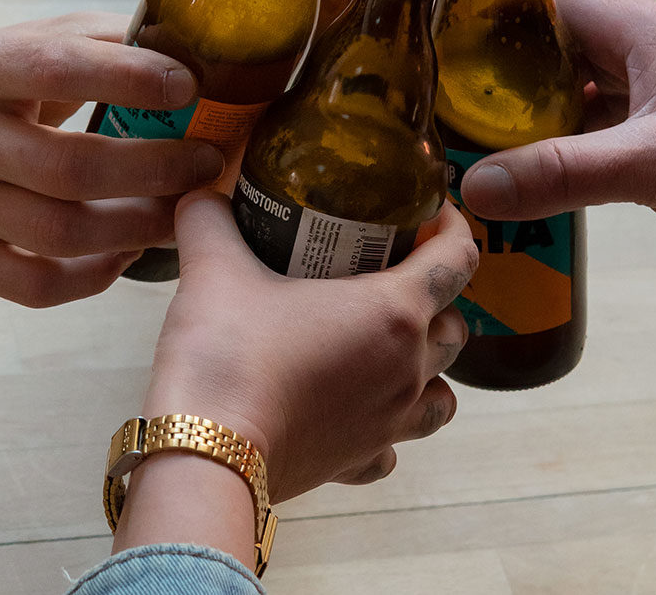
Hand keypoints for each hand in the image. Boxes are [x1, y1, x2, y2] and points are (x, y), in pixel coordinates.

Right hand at [0, 13, 224, 305]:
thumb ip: (103, 42)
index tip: (189, 87)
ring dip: (138, 227)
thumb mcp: (30, 39)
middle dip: (155, 169)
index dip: (131, 79)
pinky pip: (34, 286)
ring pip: (59, 233)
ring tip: (182, 213)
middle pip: (70, 168)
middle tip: (206, 163)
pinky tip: (128, 251)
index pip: (58, 69)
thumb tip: (191, 53)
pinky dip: (93, 277)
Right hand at [145, 190, 474, 503]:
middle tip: (393, 276)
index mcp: (392, 312)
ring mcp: (389, 422)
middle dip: (438, 299)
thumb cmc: (226, 356)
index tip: (432, 213)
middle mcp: (406, 369)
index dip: (453, 228)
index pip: (456, 259)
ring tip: (392, 349)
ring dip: (428, 368)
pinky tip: (358, 411)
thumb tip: (199, 195)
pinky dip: (388, 427)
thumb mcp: (214, 269)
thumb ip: (210, 220)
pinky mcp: (359, 461)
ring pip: (442, 393)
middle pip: (454, 327)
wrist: (206, 452)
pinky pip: (395, 446)